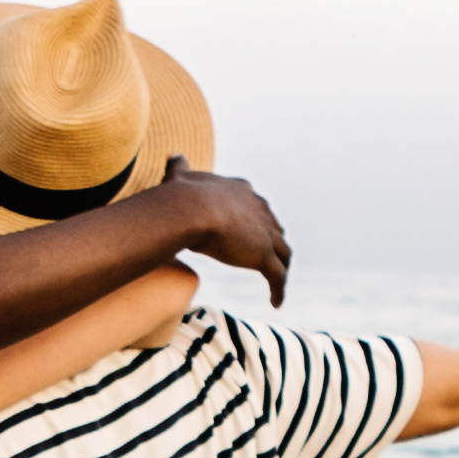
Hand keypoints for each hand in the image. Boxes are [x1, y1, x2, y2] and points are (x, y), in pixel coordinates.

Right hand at [146, 165, 291, 305]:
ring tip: (278, 280)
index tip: (253, 232)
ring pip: (283, 253)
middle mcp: (259, 210)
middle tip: (271, 256)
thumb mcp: (180, 178)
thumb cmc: (181, 195)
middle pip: (275, 228)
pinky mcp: (263, 255)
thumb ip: (179, 168)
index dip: (256, 221)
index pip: (257, 207)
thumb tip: (175, 155)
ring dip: (282, 266)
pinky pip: (278, 276)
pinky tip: (276, 302)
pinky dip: (279, 289)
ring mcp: (264, 233)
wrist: (190, 210)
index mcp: (242, 192)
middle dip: (274, 241)